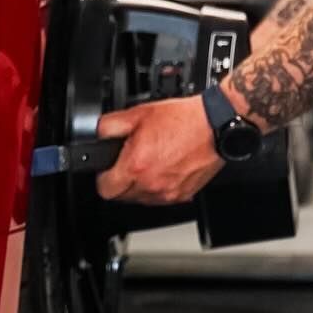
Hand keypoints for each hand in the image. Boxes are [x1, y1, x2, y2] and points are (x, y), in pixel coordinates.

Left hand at [95, 96, 221, 205]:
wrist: (215, 125)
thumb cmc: (183, 119)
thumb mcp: (139, 113)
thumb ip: (110, 125)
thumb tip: (97, 133)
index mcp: (136, 166)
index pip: (105, 189)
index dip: (104, 177)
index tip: (109, 169)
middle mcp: (151, 184)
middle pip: (122, 196)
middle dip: (122, 181)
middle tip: (131, 162)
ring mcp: (168, 193)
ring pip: (142, 199)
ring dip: (141, 186)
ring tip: (151, 162)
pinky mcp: (182, 196)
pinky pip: (161, 198)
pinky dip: (159, 187)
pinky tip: (166, 167)